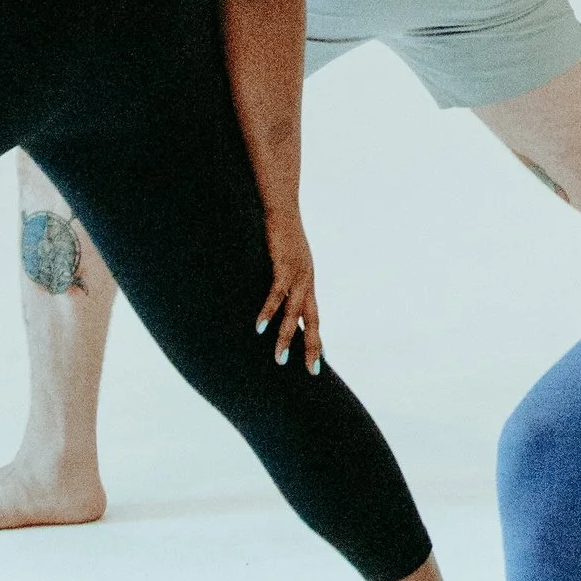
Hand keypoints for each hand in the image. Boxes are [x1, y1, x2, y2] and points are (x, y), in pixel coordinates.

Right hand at [254, 214, 323, 375]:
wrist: (282, 209)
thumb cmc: (281, 234)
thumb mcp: (286, 260)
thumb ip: (284, 279)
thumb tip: (277, 294)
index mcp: (308, 283)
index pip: (315, 317)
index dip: (317, 340)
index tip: (319, 362)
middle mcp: (307, 282)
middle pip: (313, 321)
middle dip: (312, 347)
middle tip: (311, 371)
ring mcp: (297, 275)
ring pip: (294, 313)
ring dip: (286, 337)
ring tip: (279, 359)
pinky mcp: (283, 266)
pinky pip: (276, 294)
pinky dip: (269, 312)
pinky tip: (261, 328)